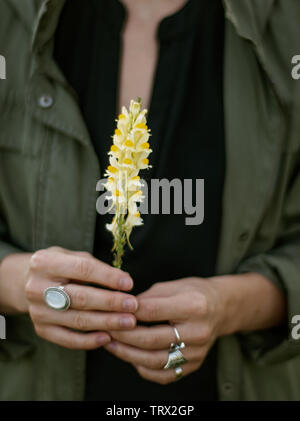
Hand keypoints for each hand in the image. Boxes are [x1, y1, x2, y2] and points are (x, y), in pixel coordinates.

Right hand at [24, 247, 138, 349]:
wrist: (28, 282)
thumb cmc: (61, 267)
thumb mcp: (73, 256)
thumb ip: (95, 266)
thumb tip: (123, 282)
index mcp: (44, 262)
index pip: (83, 269)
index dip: (108, 277)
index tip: (129, 283)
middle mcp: (36, 288)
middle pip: (81, 297)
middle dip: (111, 302)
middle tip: (133, 305)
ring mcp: (38, 311)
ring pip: (78, 320)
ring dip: (107, 322)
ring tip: (129, 322)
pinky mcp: (41, 329)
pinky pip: (68, 339)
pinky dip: (89, 341)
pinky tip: (108, 338)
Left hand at [105, 277, 223, 383]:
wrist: (220, 309)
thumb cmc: (192, 292)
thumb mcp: (171, 286)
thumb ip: (147, 299)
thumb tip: (121, 310)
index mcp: (194, 305)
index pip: (153, 311)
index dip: (128, 311)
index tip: (110, 310)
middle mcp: (198, 331)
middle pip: (151, 339)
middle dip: (123, 335)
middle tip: (105, 329)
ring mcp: (197, 352)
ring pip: (155, 360)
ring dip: (128, 354)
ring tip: (111, 344)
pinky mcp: (194, 365)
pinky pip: (164, 374)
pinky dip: (143, 368)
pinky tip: (130, 356)